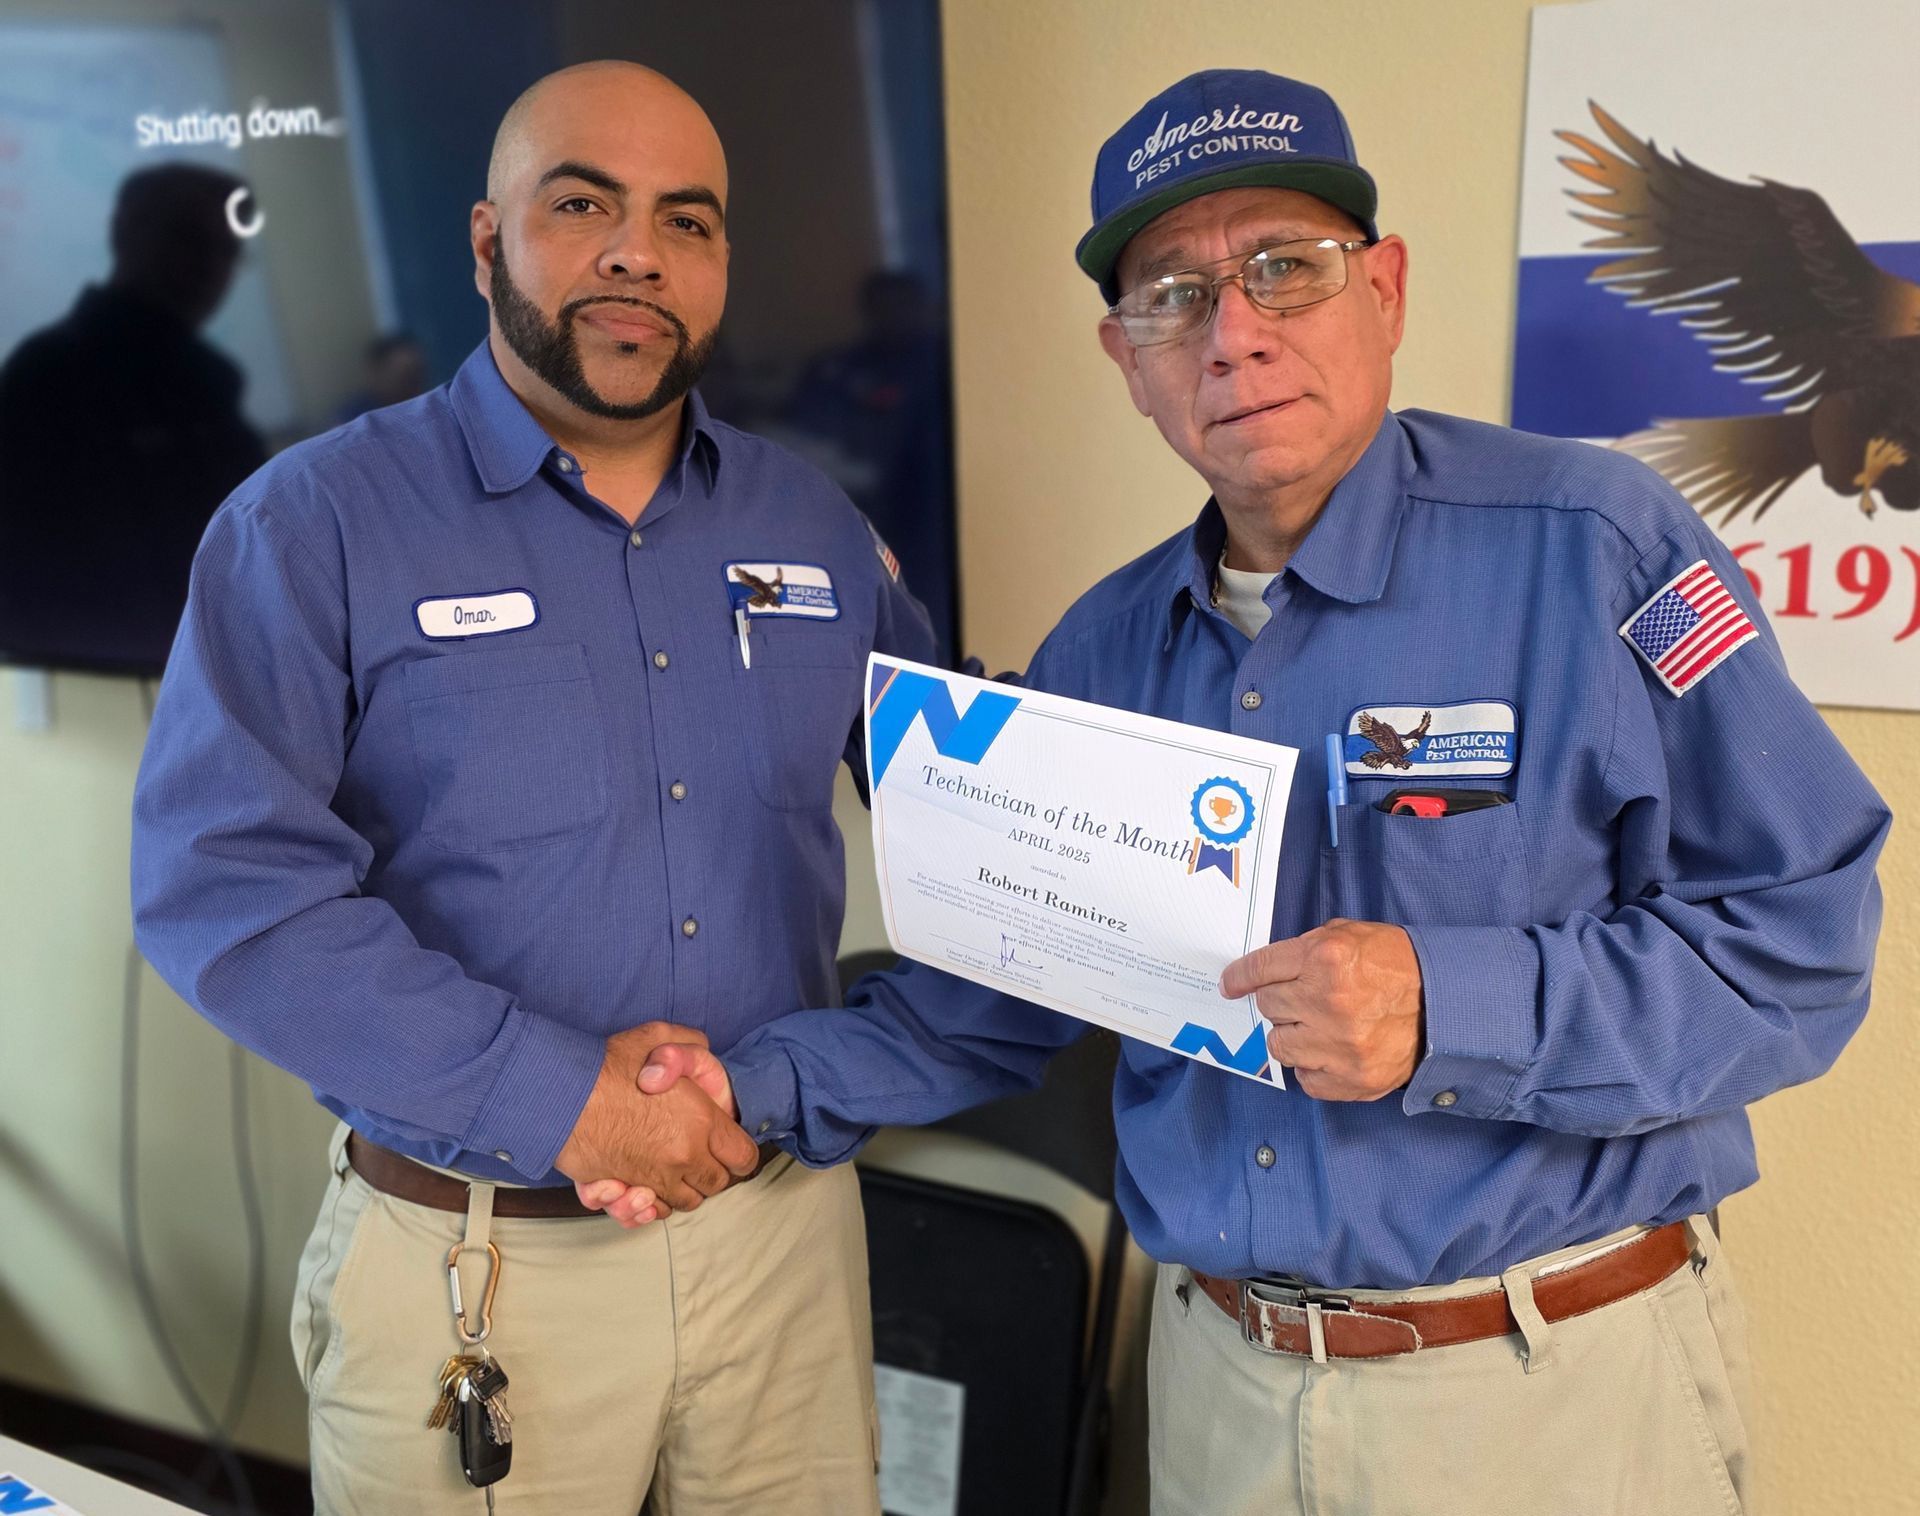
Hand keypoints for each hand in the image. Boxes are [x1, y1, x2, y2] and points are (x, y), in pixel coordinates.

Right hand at [555, 1023, 757, 1212]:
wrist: (557, 1093)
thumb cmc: (606, 1065)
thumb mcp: (658, 1036)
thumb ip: (690, 1047)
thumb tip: (703, 1057)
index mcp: (702, 1121)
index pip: (743, 1156)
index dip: (739, 1153)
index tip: (730, 1148)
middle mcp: (684, 1156)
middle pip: (717, 1184)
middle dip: (712, 1172)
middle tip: (699, 1155)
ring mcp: (653, 1178)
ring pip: (684, 1202)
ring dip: (681, 1190)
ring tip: (669, 1169)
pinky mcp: (623, 1190)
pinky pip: (648, 1213)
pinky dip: (648, 1207)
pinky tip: (641, 1189)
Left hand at [1219, 919, 1423, 1100]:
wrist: (1447, 1004)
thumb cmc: (1398, 965)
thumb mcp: (1351, 936)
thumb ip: (1306, 949)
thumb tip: (1264, 971)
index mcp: (1326, 958)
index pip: (1262, 969)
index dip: (1240, 977)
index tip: (1229, 985)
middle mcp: (1328, 1002)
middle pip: (1268, 1006)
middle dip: (1281, 1001)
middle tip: (1305, 999)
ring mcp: (1338, 1045)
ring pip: (1279, 1044)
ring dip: (1294, 1035)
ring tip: (1321, 1026)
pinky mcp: (1351, 1079)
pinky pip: (1305, 1078)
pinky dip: (1314, 1066)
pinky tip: (1333, 1050)